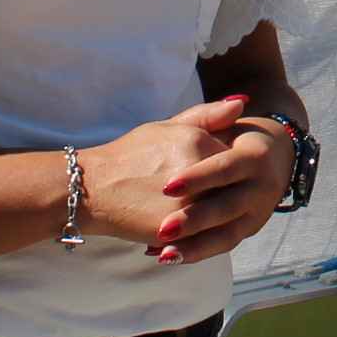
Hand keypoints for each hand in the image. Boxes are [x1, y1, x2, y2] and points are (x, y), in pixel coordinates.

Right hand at [79, 97, 250, 249]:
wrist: (93, 189)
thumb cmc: (131, 154)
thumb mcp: (167, 126)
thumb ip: (208, 115)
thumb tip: (243, 102)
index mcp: (197, 143)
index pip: (235, 156)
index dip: (227, 164)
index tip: (214, 168)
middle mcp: (196, 174)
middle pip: (232, 186)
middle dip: (224, 189)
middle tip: (208, 191)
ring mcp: (187, 206)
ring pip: (220, 212)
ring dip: (215, 212)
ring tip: (197, 208)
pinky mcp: (176, 233)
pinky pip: (204, 234)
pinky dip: (202, 231)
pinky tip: (190, 225)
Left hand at [150, 113, 297, 265]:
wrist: (272, 158)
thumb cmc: (235, 138)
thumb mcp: (223, 125)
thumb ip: (216, 115)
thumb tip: (235, 102)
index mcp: (255, 157)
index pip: (225, 168)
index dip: (198, 178)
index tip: (168, 188)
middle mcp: (262, 188)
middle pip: (226, 206)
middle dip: (195, 220)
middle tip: (163, 228)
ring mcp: (256, 213)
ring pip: (226, 234)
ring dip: (194, 245)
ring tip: (162, 252)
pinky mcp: (246, 230)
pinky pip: (221, 245)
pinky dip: (195, 252)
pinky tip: (166, 256)